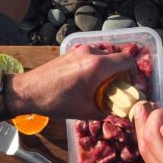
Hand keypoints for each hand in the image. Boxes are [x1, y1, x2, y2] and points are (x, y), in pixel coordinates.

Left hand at [7, 44, 133, 118]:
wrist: (29, 91)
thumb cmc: (57, 102)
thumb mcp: (85, 111)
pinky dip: (95, 66)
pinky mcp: (70, 51)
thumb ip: (107, 110)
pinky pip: (91, 55)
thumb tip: (118, 112)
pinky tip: (85, 80)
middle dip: (119, 73)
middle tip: (114, 89)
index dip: (133, 73)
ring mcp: (79, 50)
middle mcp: (91, 52)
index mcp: (98, 66)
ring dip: (106, 69)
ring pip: (103, 56)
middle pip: (116, 57)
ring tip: (98, 86)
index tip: (128, 86)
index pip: (128, 60)